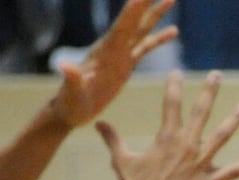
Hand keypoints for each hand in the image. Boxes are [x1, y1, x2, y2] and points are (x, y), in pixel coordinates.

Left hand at [50, 0, 177, 127]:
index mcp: (104, 52)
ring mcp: (120, 55)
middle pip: (134, 20)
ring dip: (156, 14)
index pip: (122, 27)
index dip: (134, 10)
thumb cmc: (69, 104)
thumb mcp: (71, 94)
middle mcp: (113, 48)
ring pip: (142, 30)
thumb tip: (65, 66)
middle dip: (146, 2)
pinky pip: (145, 48)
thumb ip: (72, 80)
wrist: (70, 110)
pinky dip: (159, 38)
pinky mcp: (125, 65)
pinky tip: (174, 31)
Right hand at [97, 70, 238, 179]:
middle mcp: (186, 145)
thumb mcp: (121, 160)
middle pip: (200, 111)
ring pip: (222, 136)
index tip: (178, 72)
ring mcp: (200, 163)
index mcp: (166, 137)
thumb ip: (112, 139)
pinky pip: (233, 172)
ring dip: (235, 120)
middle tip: (217, 74)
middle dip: (209, 91)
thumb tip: (97, 124)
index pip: (171, 104)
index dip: (174, 86)